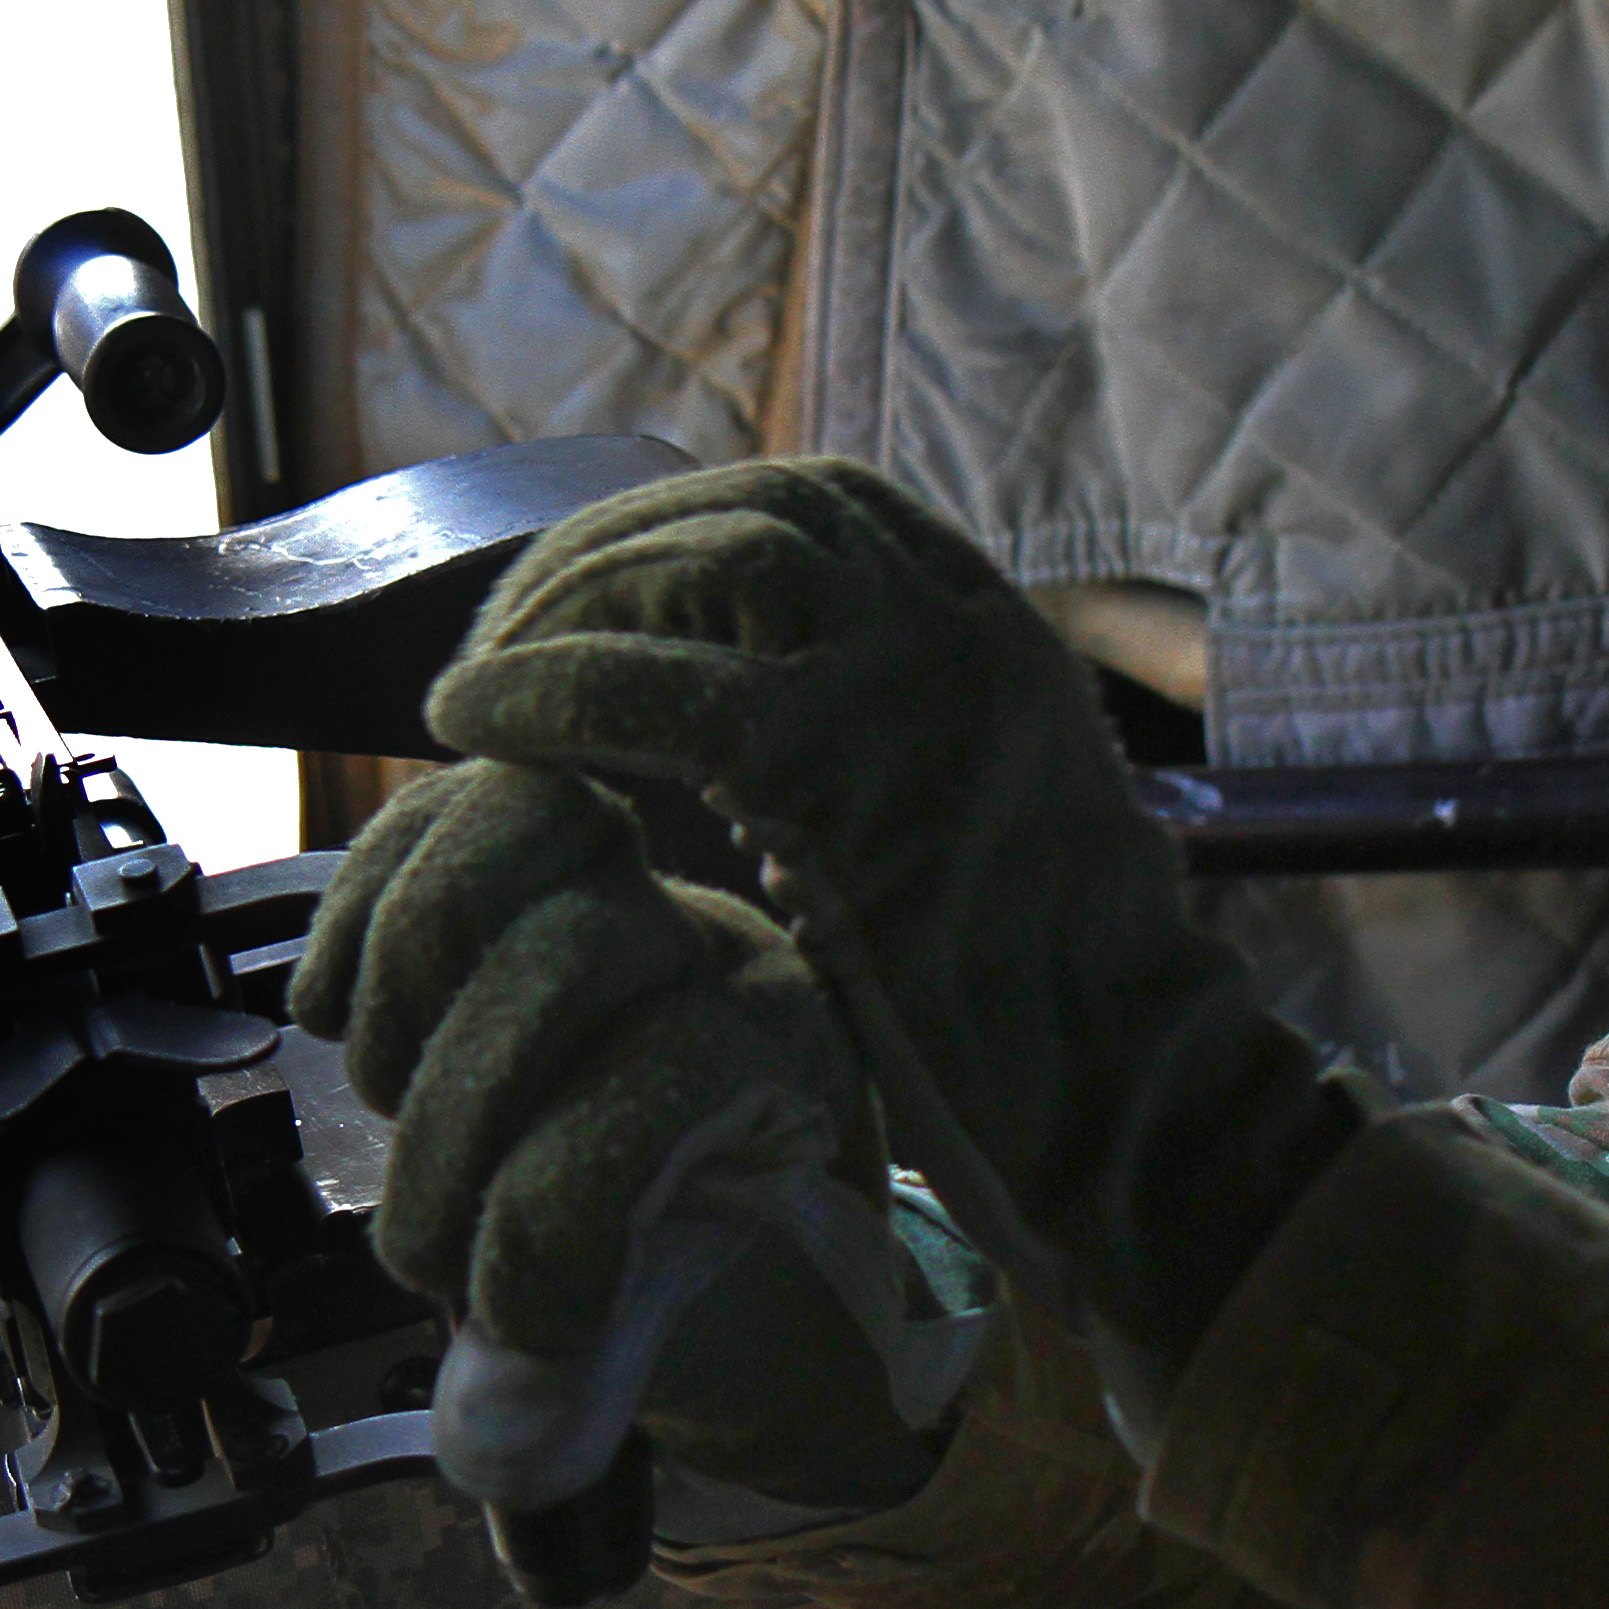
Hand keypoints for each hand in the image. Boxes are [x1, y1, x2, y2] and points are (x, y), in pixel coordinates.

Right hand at [293, 758, 969, 1518]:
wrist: (710, 1154)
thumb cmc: (680, 1252)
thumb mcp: (663, 1335)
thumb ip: (580, 1387)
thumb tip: (493, 1426)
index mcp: (794, 1062)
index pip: (672, 1083)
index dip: (551, 1223)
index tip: (511, 1336)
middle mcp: (729, 941)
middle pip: (582, 943)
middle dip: (454, 1118)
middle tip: (421, 1248)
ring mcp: (636, 869)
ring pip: (514, 835)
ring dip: (398, 1005)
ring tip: (385, 1115)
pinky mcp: (537, 833)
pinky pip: (437, 809)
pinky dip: (357, 906)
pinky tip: (333, 1001)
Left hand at [421, 458, 1357, 1402]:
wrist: (1132, 1104)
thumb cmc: (1044, 1005)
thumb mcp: (978, 814)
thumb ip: (892, 739)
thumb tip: (756, 709)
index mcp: (997, 628)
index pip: (821, 504)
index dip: (682, 527)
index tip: (592, 593)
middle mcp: (965, 627)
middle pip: (751, 508)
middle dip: (609, 551)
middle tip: (507, 636)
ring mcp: (918, 686)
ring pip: (708, 558)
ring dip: (568, 603)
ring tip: (485, 685)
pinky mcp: (851, 777)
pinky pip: (662, 689)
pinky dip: (550, 689)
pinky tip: (477, 726)